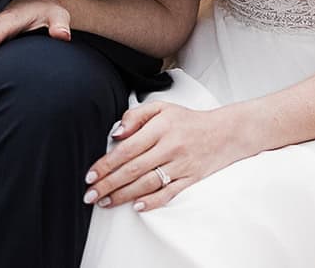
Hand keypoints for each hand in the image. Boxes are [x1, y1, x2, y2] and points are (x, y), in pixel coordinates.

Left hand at [82, 100, 252, 211]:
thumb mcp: (161, 108)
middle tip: (90, 195)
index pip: (126, 149)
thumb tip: (116, 133)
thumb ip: (135, 116)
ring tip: (105, 202)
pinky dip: (152, 201)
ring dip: (123, 195)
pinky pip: (169, 194)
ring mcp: (181, 165)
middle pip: (133, 169)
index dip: (106, 164)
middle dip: (108, 184)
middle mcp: (169, 147)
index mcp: (160, 128)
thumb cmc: (188, 120)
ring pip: (147, 184)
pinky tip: (136, 207)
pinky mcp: (190, 179)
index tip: (90, 175)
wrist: (225, 132)